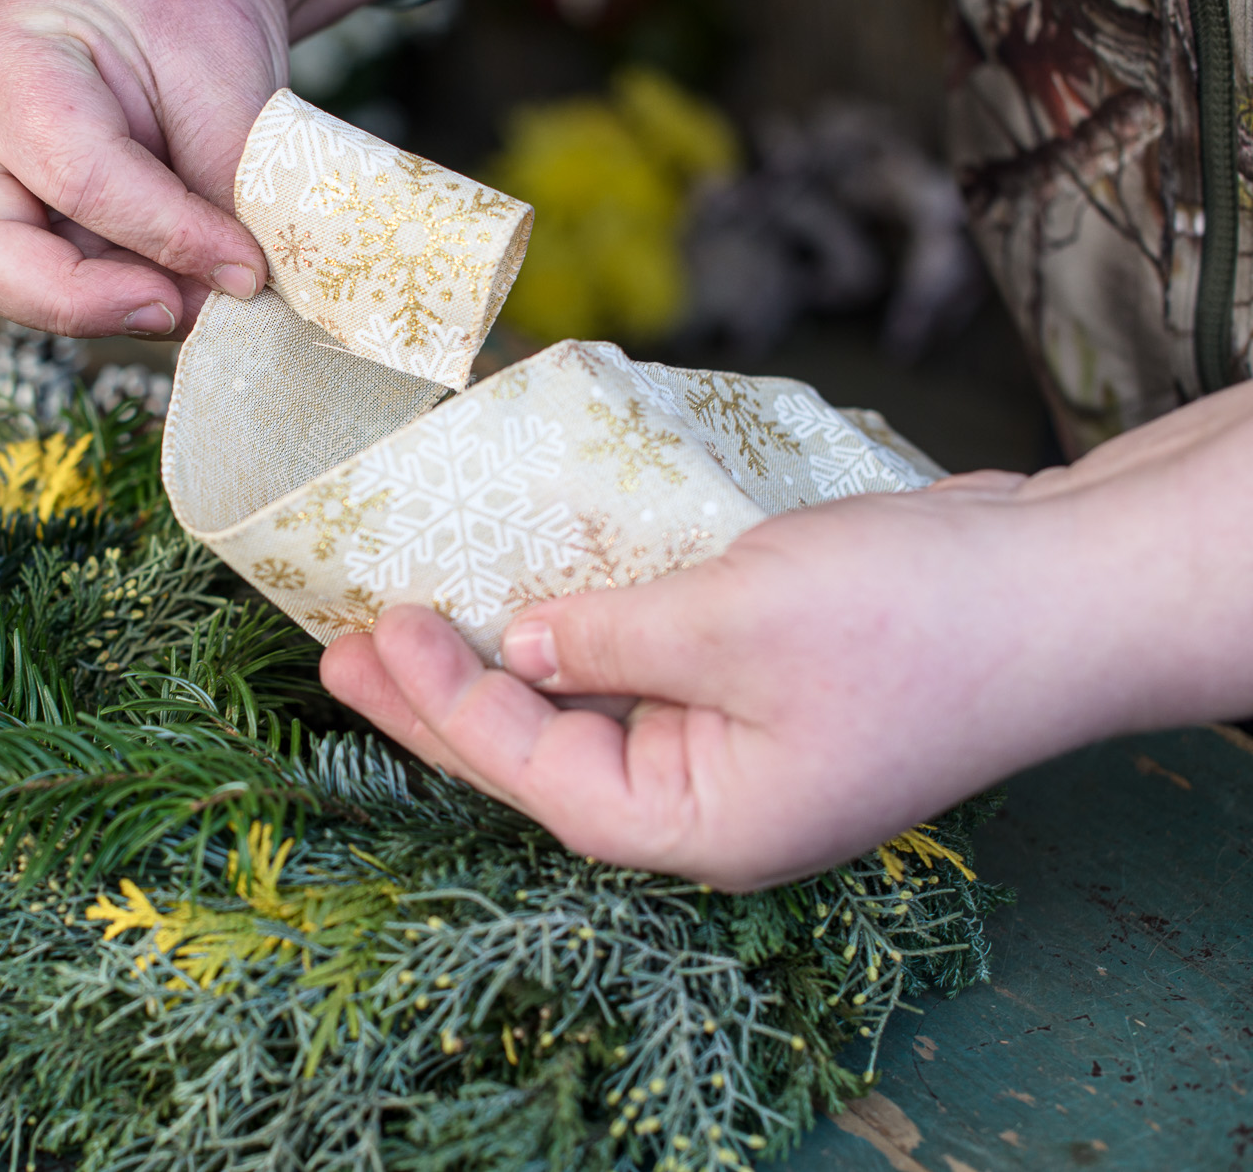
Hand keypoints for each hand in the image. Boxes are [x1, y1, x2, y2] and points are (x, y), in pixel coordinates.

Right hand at [0, 0, 450, 337]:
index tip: (251, 269)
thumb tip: (238, 290)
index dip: (168, 236)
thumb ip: (223, 184)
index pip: (79, 178)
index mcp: (5, 65)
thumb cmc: (191, 6)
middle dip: (82, 304)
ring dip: (109, 310)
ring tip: (203, 296)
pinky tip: (188, 286)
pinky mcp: (21, 230)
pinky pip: (55, 290)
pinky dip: (121, 301)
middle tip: (180, 312)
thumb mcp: (224, 79)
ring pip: (12, 290)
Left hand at [322, 382, 1252, 889]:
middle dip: (442, 702)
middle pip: (548, 760)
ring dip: (501, 664)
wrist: (1069, 584)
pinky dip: (580, 633)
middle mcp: (717, 803)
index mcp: (710, 825)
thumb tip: (523, 644)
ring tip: (402, 621)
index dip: (445, 708)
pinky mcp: (765, 689)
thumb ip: (612, 639)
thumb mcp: (736, 619)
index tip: (371, 631)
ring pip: (589, 715)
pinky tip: (526, 598)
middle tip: (339, 646)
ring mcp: (743, 749)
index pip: (540, 780)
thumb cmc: (918, 616)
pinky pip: (643, 673)